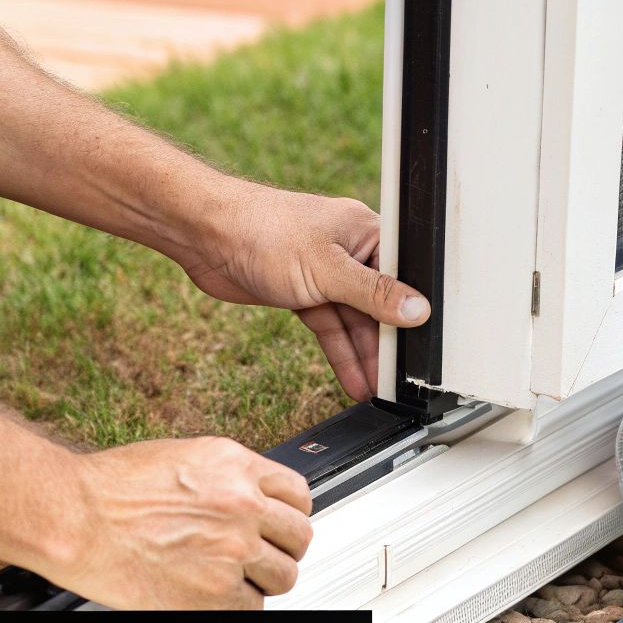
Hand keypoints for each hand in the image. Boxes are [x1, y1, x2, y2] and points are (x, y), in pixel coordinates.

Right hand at [46, 438, 312, 609]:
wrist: (75, 517)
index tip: (280, 525)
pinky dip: (237, 606)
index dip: (290, 514)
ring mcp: (232, 551)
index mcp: (236, 467)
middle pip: (299, 537)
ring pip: (283, 576)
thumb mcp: (181, 458)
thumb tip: (248, 497)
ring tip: (236, 579)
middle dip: (283, 549)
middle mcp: (242, 506)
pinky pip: (252, 607)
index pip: (298, 494)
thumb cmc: (109, 488)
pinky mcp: (215, 593)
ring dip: (264, 580)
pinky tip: (213, 596)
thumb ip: (224, 479)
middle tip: (264, 557)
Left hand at [175, 182, 431, 400]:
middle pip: (379, 304)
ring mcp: (325, 273)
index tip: (417, 350)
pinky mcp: (303, 292)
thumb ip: (374, 294)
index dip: (411, 313)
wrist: (205, 236)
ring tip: (376, 391)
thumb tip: (418, 309)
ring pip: (353, 321)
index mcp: (366, 231)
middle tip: (396, 382)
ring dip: (363, 355)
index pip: (402, 276)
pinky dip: (339, 352)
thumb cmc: (263, 232)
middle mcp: (350, 251)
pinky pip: (330, 326)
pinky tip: (352, 378)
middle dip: (386, 343)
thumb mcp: (328, 269)